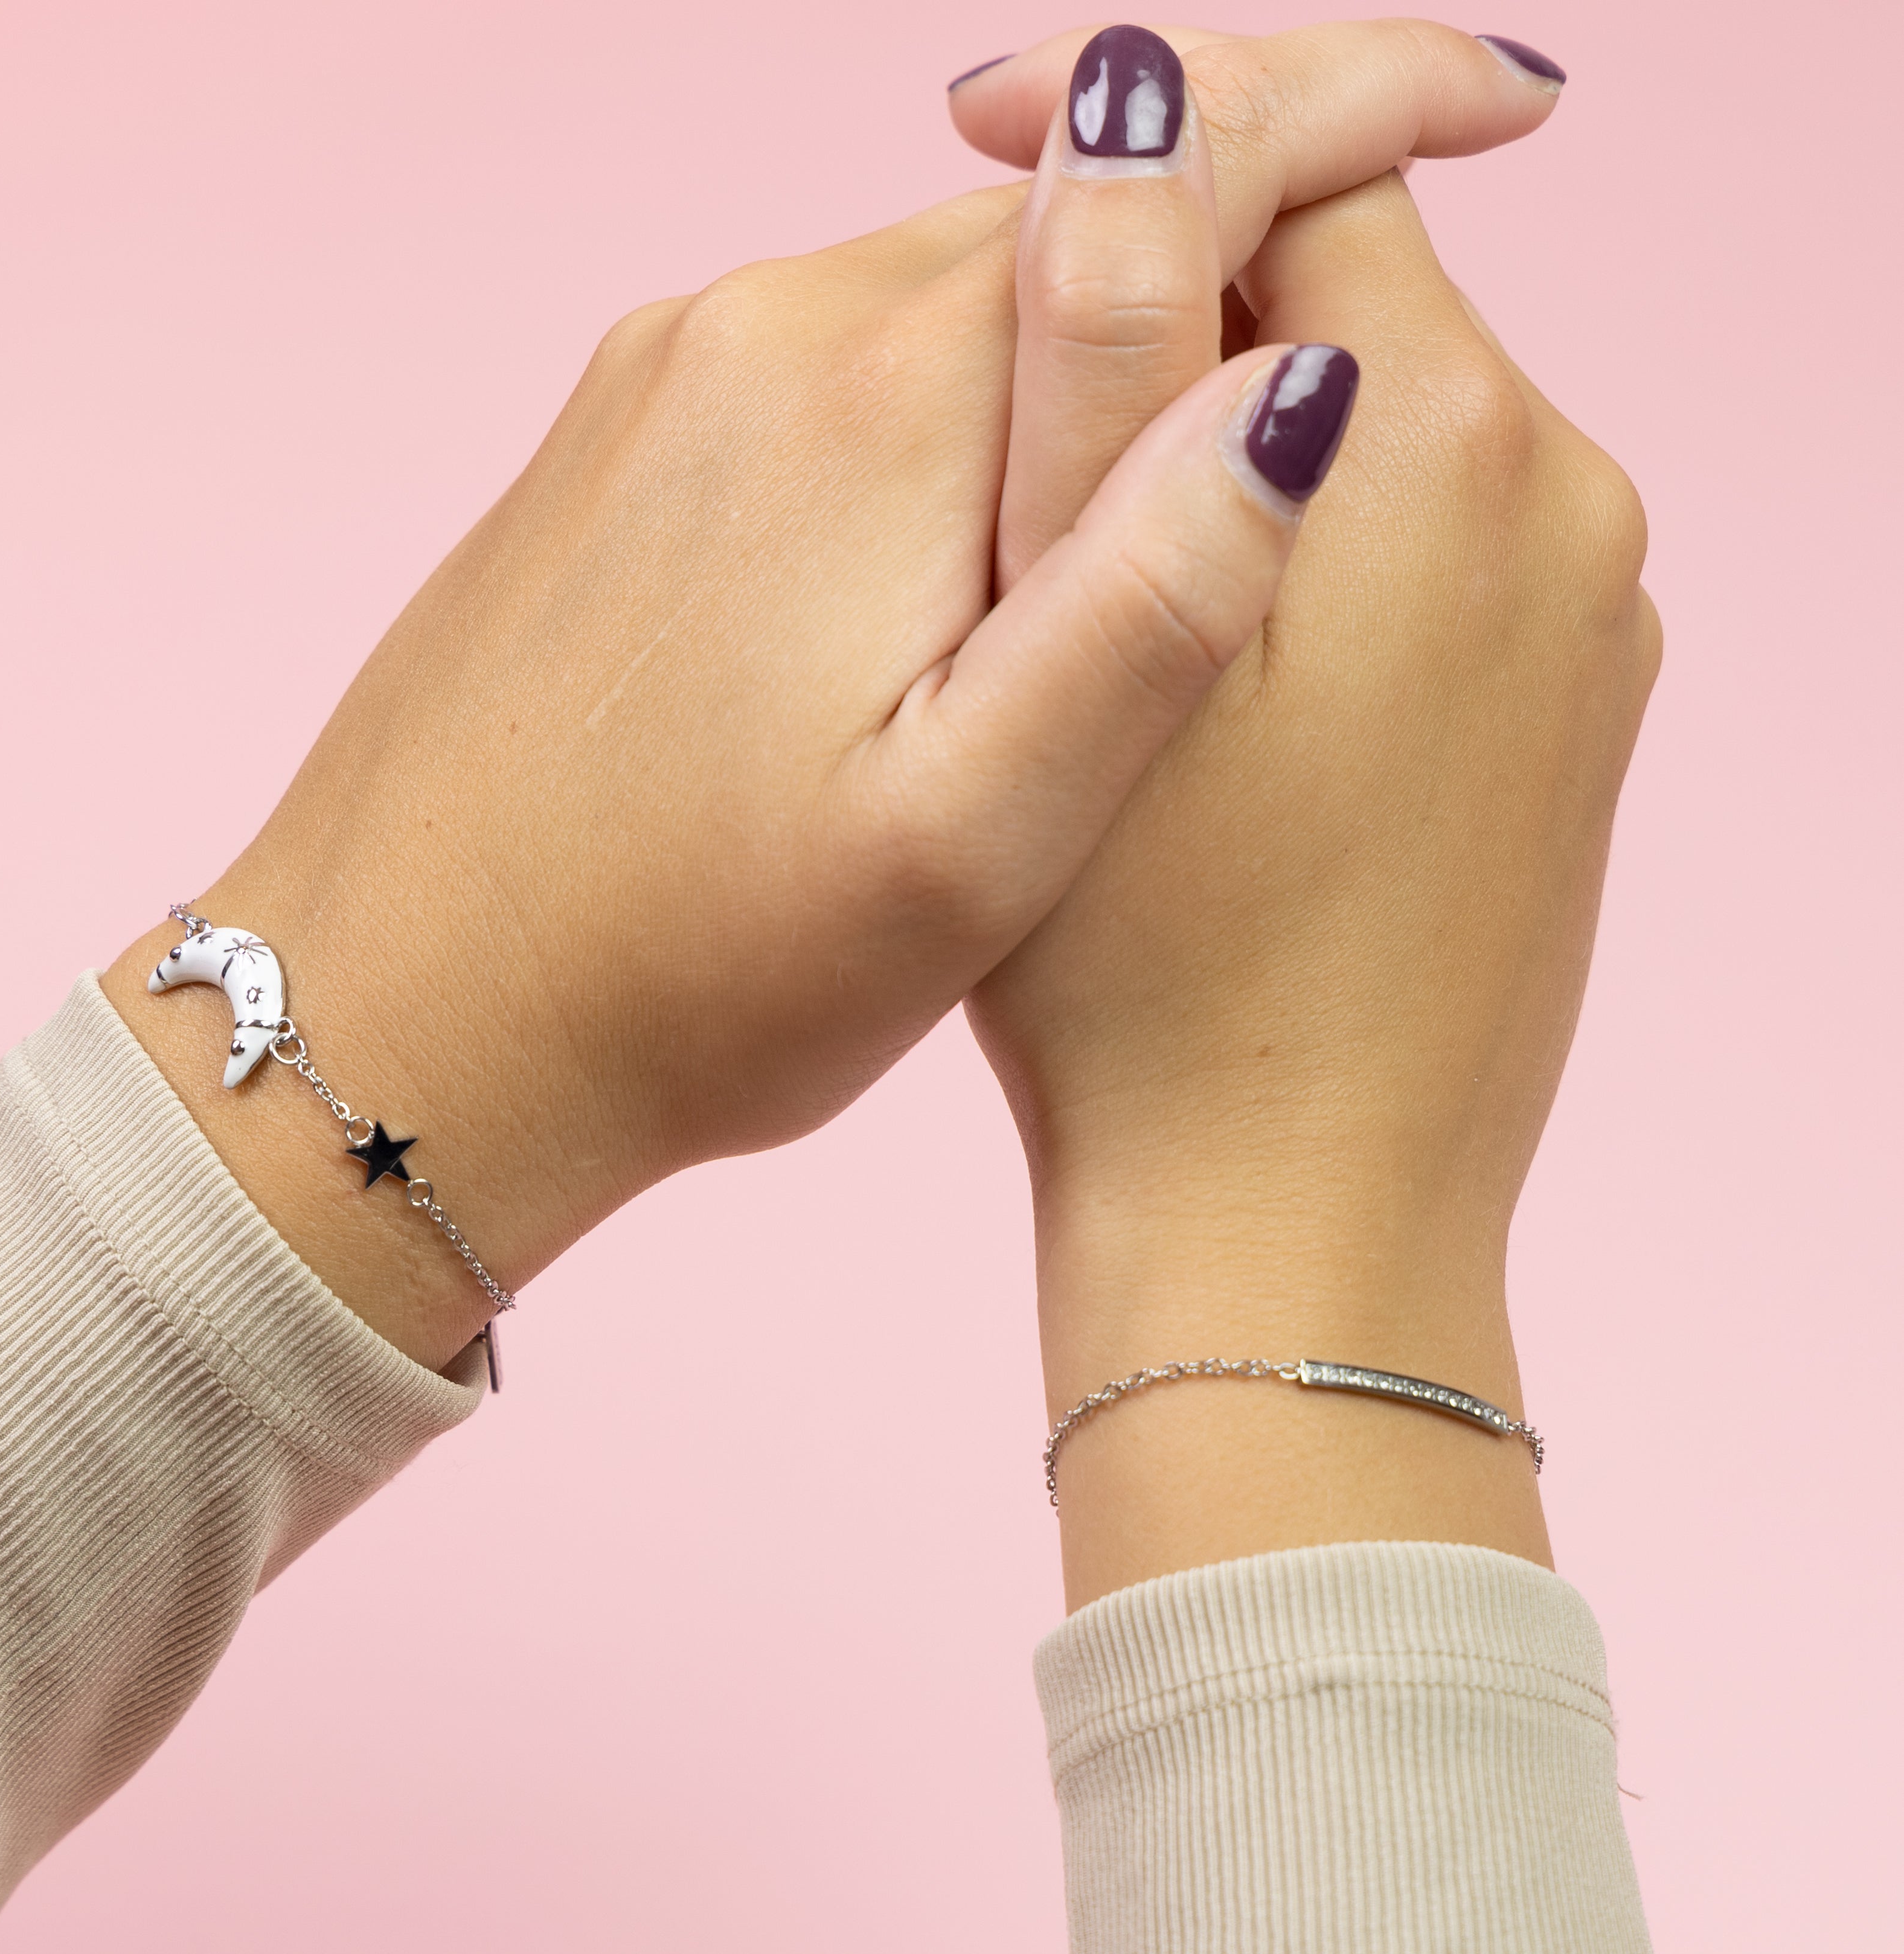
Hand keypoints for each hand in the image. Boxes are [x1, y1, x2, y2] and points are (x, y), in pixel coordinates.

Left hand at [102, 24, 1562, 1373]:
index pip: (1166, 175)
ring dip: (1071, 352)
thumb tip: (1294, 383)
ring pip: (938, 299)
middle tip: (1361, 308)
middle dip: (1219, 242)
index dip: (1352, 118)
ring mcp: (664, 380)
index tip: (1497, 110)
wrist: (402, 1024)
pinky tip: (964, 536)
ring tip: (1172, 462)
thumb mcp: (965, 846)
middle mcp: (758, 336)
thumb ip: (1143, 608)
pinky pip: (825, 370)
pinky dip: (938, 412)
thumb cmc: (688, 977)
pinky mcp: (613, 448)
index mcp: (879, 407)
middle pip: (1052, 225)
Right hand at [968, 166, 1657, 1607]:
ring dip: (1244, 452)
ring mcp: (1594, 622)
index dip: (1130, 146)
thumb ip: (1106, 366)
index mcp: (1447, 449)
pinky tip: (1220, 684)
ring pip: (1388, 441)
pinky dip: (1322, 568)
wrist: (1290, 1225)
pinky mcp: (1577, 720)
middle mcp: (1567, 505)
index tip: (976, 142)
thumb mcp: (1071, 644)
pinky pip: (1436, 566)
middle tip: (1008, 405)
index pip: (1301, 173)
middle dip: (1178, 325)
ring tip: (1096, 565)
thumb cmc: (1145, 973)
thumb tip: (1159, 111)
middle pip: (1354, 306)